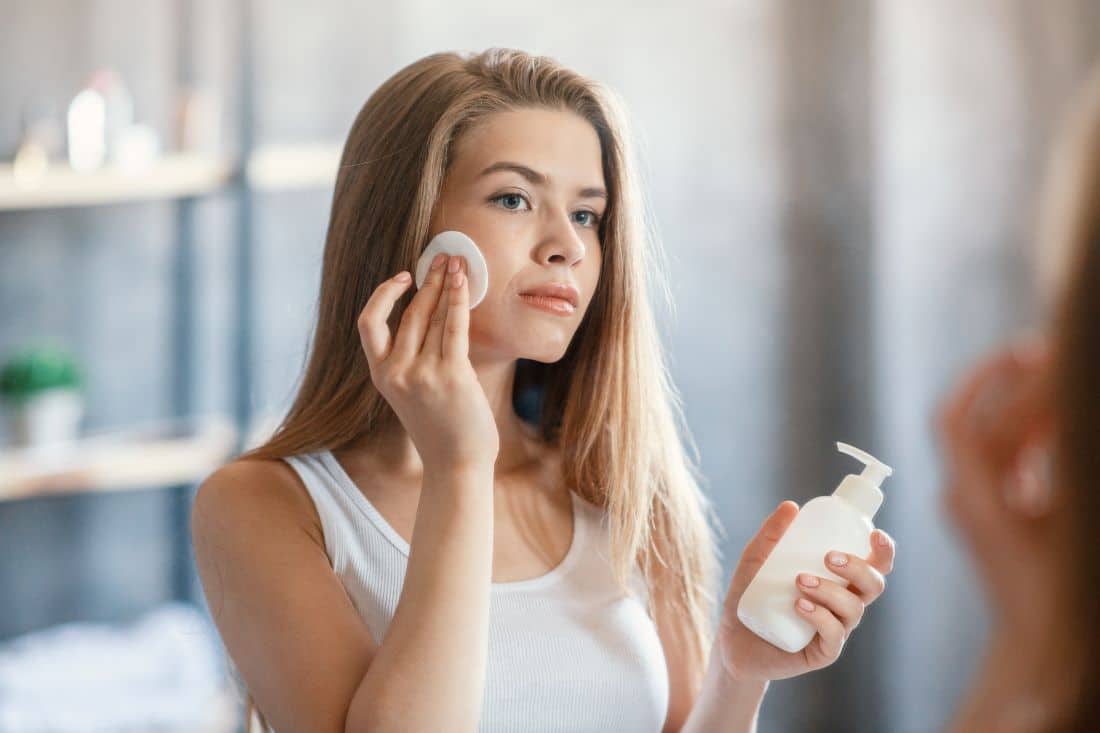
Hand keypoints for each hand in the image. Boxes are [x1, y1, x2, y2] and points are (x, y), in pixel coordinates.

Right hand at [357, 253, 499, 471]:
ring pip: (431, 316)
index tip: (403, 277)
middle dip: (427, 281)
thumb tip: (433, 316)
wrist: (457, 466)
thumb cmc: (442, 431)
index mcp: (381, 376)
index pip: (369, 324)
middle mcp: (396, 372)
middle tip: (442, 257)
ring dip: (445, 284)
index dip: (383, 295)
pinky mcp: (450, 376)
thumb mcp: (413, 395)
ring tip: (458, 263)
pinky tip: (462, 282)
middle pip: (408, 313)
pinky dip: (458, 300)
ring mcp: (421, 374)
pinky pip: (453, 327)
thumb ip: (414, 361)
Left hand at [716, 501, 895, 681]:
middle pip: (873, 585)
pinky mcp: (822, 652)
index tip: (873, 533)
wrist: (731, 639)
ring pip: (853, 608)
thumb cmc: (751, 596)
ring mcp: (835, 629)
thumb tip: (791, 506)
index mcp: (837, 580)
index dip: (883, 550)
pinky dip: (821, 617)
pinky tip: (800, 606)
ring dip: (830, 590)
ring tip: (800, 580)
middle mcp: (842, 603)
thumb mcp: (755, 560)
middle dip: (858, 568)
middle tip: (827, 557)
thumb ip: (771, 534)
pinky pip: (834, 635)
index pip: (873, 565)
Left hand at [934, 333, 1057, 624]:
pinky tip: (1063, 421)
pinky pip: (1006, 464)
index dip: (985, 379)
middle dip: (1010, 387)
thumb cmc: (1061, 594)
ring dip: (1023, 409)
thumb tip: (1067, 430)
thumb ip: (1065, 468)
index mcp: (974, 498)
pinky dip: (1031, 438)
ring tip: (1062, 377)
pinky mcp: (995, 517)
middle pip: (978, 425)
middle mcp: (965, 498)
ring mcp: (976, 507)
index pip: (959, 422)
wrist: (1043, 647)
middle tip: (1046, 351)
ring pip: (993, 443)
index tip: (1022, 350)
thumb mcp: (1073, 524)